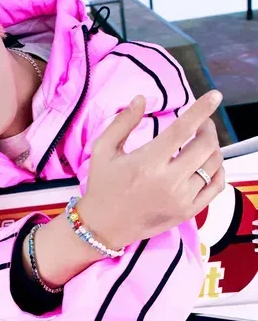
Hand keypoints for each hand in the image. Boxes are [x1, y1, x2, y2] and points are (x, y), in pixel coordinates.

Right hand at [79, 90, 224, 249]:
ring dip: (213, 147)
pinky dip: (218, 170)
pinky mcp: (188, 212)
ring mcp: (181, 199)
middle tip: (201, 123)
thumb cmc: (102, 185)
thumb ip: (123, 122)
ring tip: (202, 142)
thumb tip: (141, 98)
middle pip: (205, 146)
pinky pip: (216, 187)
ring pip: (213, 165)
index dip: (201, 110)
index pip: (183, 129)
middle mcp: (169, 181)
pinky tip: (208, 163)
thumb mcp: (102, 149)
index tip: (214, 96)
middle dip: (208, 128)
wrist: (103, 225)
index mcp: (147, 162)